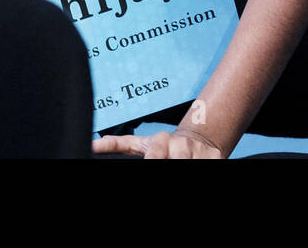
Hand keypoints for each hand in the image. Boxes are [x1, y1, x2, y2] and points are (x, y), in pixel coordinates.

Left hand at [92, 128, 223, 158]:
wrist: (197, 140)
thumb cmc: (163, 146)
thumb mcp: (140, 143)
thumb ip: (118, 144)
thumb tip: (93, 145)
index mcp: (159, 141)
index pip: (154, 154)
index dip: (152, 159)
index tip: (150, 163)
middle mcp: (179, 144)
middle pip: (172, 161)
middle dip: (169, 164)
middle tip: (168, 163)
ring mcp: (196, 151)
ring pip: (188, 165)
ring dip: (183, 165)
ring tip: (179, 162)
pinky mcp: (214, 156)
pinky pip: (205, 166)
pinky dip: (199, 166)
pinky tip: (193, 163)